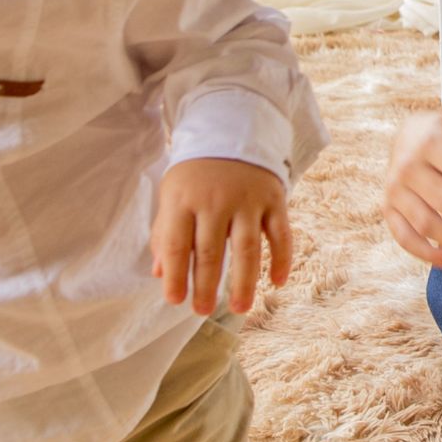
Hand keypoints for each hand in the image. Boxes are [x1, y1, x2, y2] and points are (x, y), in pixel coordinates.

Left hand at [151, 158, 291, 314]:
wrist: (232, 130)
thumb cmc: (196, 174)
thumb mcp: (172, 195)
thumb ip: (165, 233)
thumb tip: (159, 273)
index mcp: (184, 200)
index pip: (178, 245)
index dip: (176, 275)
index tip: (175, 301)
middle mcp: (216, 200)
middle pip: (211, 252)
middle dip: (207, 286)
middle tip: (202, 311)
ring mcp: (248, 200)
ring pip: (247, 249)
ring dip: (245, 282)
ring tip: (240, 309)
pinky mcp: (274, 199)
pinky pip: (281, 235)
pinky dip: (282, 260)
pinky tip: (278, 284)